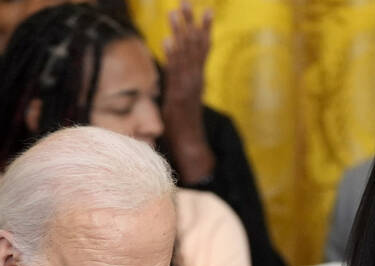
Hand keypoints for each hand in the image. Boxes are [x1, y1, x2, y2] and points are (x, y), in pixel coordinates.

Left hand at [160, 2, 214, 182]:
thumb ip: (181, 82)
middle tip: (185, 1)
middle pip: (195, 44)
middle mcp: (195, 78)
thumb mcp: (183, 97)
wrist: (190, 143)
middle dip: (190, 22)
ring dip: (179, 32)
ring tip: (173, 12)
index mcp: (198, 77)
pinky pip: (175, 71)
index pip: (203, 47)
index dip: (204, 28)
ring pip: (185, 54)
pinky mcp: (179, 94)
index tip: (207, 9)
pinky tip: (167, 40)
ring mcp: (188, 85)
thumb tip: (176, 70)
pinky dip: (172, 55)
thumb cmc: (184, 122)